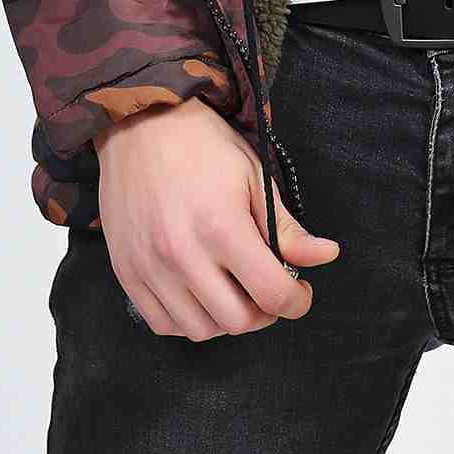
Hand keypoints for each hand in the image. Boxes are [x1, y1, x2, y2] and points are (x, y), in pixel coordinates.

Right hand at [93, 98, 340, 339]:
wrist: (140, 123)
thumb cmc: (203, 145)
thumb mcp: (254, 175)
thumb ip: (287, 227)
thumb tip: (326, 256)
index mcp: (222, 227)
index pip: (272, 294)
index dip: (297, 301)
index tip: (301, 292)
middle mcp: (182, 255)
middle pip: (237, 321)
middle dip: (264, 312)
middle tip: (268, 289)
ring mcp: (150, 268)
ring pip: (200, 330)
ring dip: (226, 319)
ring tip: (234, 290)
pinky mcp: (126, 272)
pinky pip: (162, 323)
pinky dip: (187, 320)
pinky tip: (200, 293)